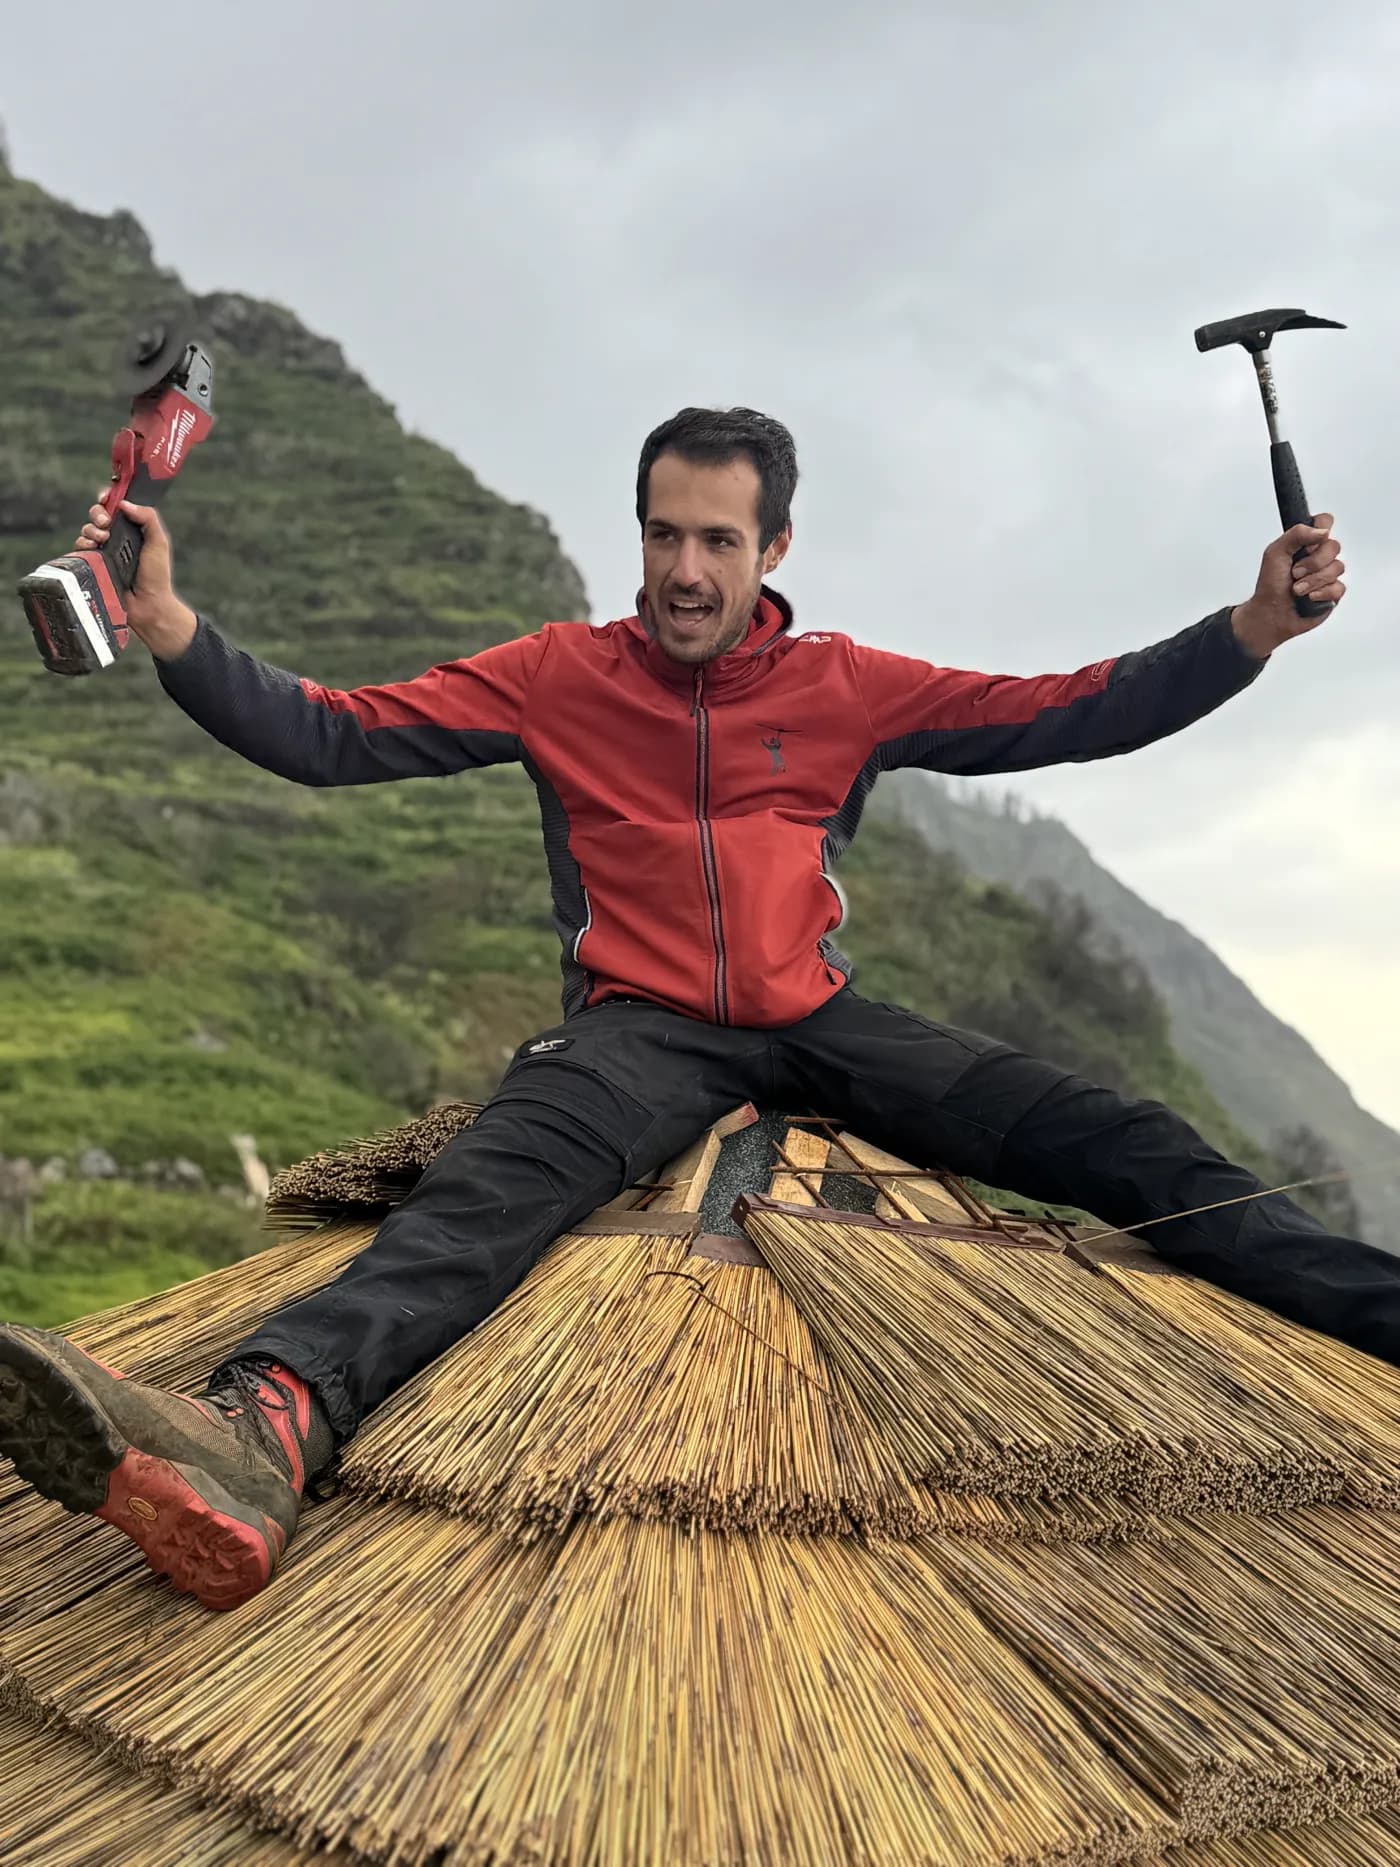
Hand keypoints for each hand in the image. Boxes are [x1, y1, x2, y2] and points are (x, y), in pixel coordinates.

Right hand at [74, 495, 196, 659]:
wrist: (147, 604)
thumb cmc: (157, 576)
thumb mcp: (158, 542)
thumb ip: (148, 518)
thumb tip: (124, 503)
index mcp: (132, 529)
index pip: (116, 506)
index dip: (107, 498)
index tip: (105, 498)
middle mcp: (116, 538)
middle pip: (97, 514)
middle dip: (98, 513)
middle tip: (106, 524)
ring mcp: (104, 551)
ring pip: (87, 529)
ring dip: (91, 530)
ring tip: (102, 540)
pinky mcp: (94, 564)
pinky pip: (80, 548)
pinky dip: (83, 544)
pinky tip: (92, 549)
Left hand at [1230, 514, 1345, 660]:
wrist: (1271, 614)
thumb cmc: (1270, 585)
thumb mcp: (1275, 552)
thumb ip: (1296, 534)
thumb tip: (1322, 531)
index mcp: (1305, 544)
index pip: (1324, 523)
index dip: (1321, 529)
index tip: (1308, 544)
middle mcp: (1319, 557)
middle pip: (1334, 546)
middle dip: (1312, 562)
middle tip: (1295, 572)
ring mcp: (1327, 574)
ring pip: (1337, 567)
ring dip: (1313, 580)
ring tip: (1297, 589)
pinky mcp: (1333, 592)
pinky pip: (1339, 587)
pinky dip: (1321, 593)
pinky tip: (1309, 598)